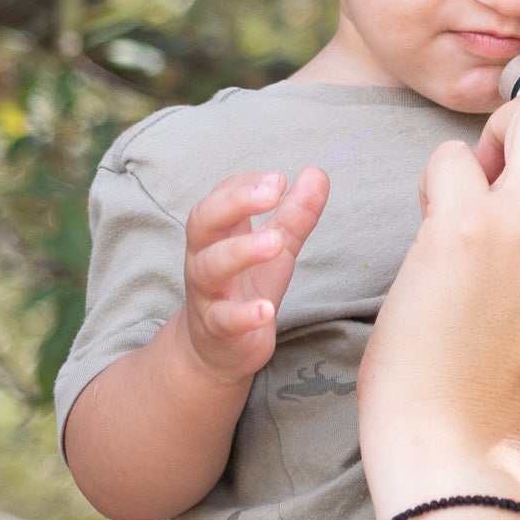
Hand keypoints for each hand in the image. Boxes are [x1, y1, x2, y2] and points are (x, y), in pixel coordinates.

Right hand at [179, 167, 329, 382]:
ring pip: (210, 268)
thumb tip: (317, 172)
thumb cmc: (247, 286)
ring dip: (241, 252)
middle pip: (202, 223)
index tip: (279, 180)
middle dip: (234, 203)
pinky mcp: (217, 329)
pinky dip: (244, 315)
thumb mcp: (276, 246)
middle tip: (272, 194)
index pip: (219, 197)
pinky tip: (266, 310)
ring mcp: (208, 294)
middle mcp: (205, 258)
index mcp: (220, 234)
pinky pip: (223, 319)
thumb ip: (296, 213)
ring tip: (275, 243)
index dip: (244, 185)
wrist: (220, 347)